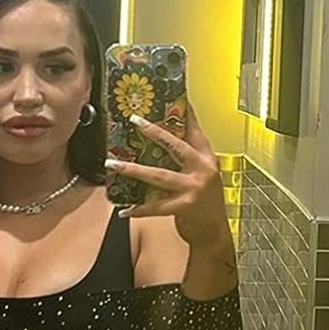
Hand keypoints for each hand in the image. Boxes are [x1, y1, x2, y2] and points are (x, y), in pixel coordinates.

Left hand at [106, 105, 231, 251]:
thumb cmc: (204, 205)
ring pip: (159, 175)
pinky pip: (156, 207)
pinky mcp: (184, 207)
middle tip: (135, 121)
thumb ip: (187, 163)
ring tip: (114, 164)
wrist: (214, 233)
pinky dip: (138, 209)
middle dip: (155, 132)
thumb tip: (162, 148)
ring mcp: (193, 188)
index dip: (186, 114)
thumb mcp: (202, 178)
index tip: (175, 96)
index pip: (195, 132)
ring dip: (134, 170)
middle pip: (176, 146)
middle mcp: (202, 170)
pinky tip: (123, 210)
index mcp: (207, 159)